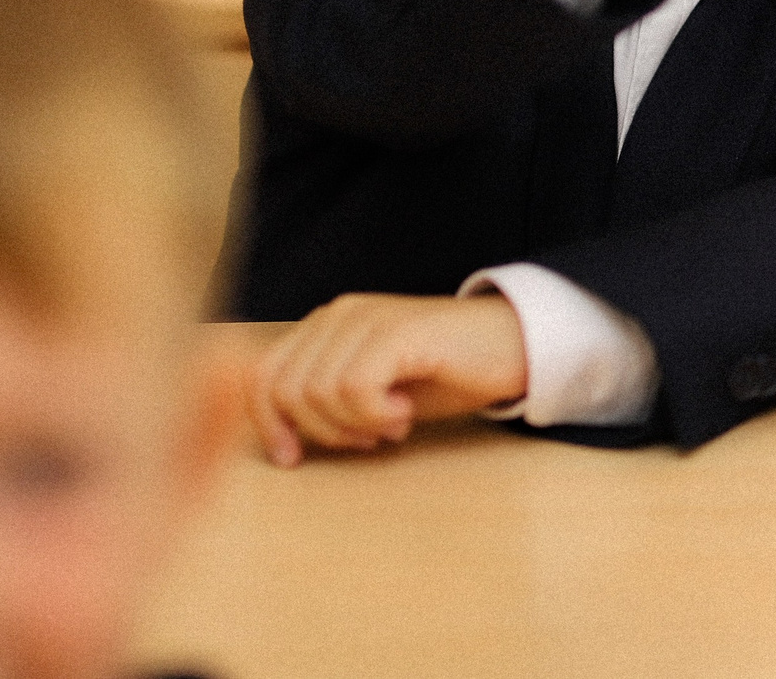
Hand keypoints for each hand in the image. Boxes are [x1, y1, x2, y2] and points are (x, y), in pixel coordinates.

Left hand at [249, 292, 527, 466]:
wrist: (513, 347)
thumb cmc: (444, 374)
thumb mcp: (373, 392)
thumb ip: (326, 399)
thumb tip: (280, 434)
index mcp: (326, 326)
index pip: (262, 376)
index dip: (267, 425)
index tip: (293, 460)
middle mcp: (339, 315)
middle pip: (283, 390)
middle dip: (319, 432)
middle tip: (366, 440)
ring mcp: (366, 318)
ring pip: (316, 392)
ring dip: (352, 425)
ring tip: (391, 424)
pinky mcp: (396, 331)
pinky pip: (354, 388)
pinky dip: (375, 415)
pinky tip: (404, 415)